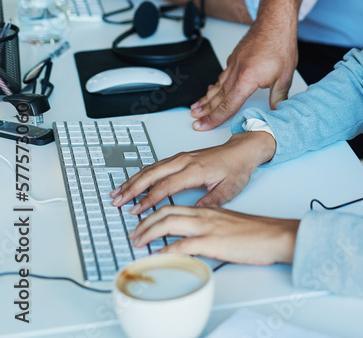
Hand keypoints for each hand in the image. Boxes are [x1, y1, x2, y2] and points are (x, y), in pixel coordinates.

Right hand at [110, 132, 275, 211]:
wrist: (243, 150)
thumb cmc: (237, 168)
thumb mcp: (229, 189)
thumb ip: (210, 202)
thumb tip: (192, 214)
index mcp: (195, 170)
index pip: (165, 186)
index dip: (149, 199)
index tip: (136, 211)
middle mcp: (185, 161)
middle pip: (152, 174)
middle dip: (132, 187)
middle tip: (116, 200)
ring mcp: (182, 157)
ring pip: (151, 168)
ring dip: (133, 180)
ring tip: (118, 192)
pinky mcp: (181, 157)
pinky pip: (157, 165)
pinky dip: (142, 174)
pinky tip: (134, 182)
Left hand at [130, 206, 298, 265]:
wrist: (273, 234)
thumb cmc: (254, 230)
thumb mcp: (226, 218)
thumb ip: (208, 219)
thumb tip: (191, 227)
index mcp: (206, 207)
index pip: (173, 201)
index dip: (152, 207)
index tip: (139, 216)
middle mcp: (204, 213)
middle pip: (165, 210)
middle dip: (144, 219)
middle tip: (132, 231)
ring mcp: (207, 226)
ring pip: (170, 223)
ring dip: (149, 232)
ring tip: (137, 241)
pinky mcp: (212, 241)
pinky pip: (183, 246)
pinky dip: (166, 251)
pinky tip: (157, 256)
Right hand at [190, 15, 297, 129]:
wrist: (275, 21)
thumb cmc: (280, 45)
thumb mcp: (285, 76)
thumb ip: (278, 96)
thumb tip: (276, 112)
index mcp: (246, 79)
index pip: (227, 105)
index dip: (214, 118)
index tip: (202, 125)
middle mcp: (236, 71)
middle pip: (218, 96)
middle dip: (205, 111)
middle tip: (194, 119)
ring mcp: (234, 63)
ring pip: (217, 85)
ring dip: (206, 98)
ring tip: (195, 107)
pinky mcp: (235, 57)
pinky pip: (222, 74)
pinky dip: (215, 84)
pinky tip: (212, 88)